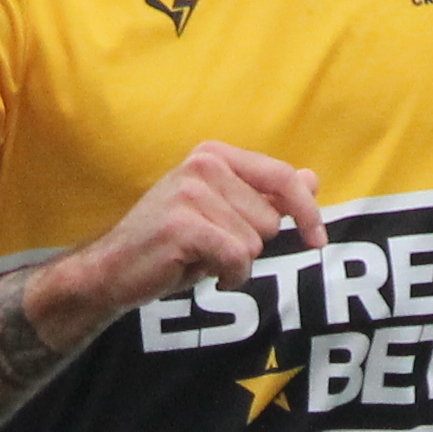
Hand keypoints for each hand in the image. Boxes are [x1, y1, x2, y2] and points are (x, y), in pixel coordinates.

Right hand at [59, 142, 326, 324]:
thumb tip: (312, 179)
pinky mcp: (182, 225)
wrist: (115, 269)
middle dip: (250, 245)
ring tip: (202, 259)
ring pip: (254, 242)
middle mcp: (203, 164)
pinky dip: (228, 276)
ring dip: (235, 264)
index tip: (317, 241)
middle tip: (213, 248)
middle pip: (270, 219)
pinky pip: (236, 257)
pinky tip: (204, 274)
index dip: (308, 212)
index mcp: (215, 155)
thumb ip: (266, 195)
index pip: (282, 177)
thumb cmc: (173, 243)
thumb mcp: (224, 214)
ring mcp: (190, 192)